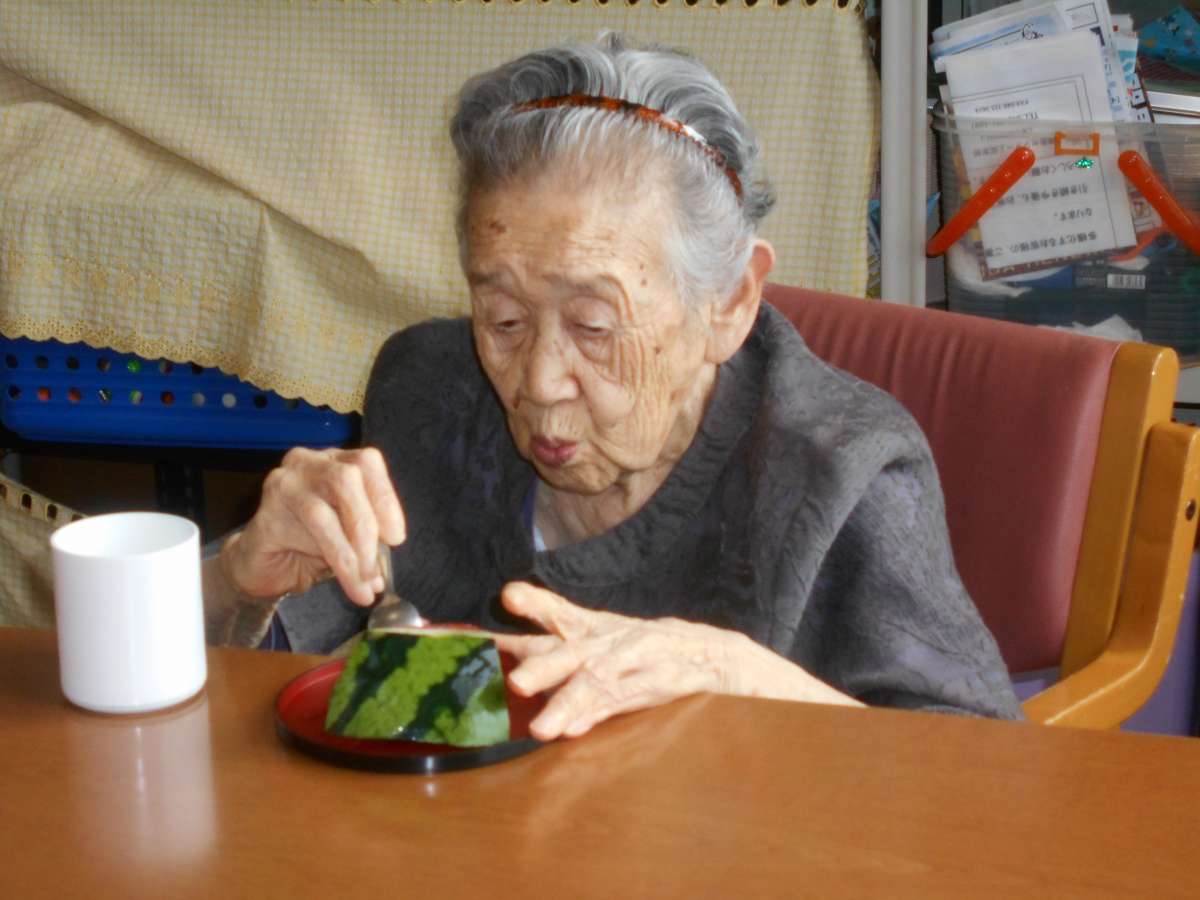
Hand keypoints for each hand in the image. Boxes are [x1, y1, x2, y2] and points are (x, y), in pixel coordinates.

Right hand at [220, 446, 405, 605]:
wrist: (263, 565)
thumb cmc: (310, 545)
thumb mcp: (351, 539)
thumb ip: (369, 542)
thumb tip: (382, 574)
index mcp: (336, 462)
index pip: (367, 462)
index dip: (385, 497)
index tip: (396, 536)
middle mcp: (308, 463)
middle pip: (346, 479)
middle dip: (366, 526)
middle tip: (375, 566)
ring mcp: (282, 484)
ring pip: (322, 512)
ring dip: (347, 553)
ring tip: (361, 584)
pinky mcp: (265, 514)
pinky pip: (298, 534)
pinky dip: (325, 558)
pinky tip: (336, 576)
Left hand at [492, 582, 750, 740]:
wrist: (706, 652)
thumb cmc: (640, 645)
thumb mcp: (598, 629)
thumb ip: (553, 629)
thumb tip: (507, 631)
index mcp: (592, 628)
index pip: (558, 612)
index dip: (533, 604)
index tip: (507, 595)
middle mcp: (607, 643)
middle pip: (571, 653)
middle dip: (543, 667)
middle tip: (516, 682)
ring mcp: (630, 665)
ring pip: (595, 684)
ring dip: (568, 704)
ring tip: (542, 728)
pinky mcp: (651, 687)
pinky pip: (621, 703)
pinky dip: (598, 716)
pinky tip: (574, 731)